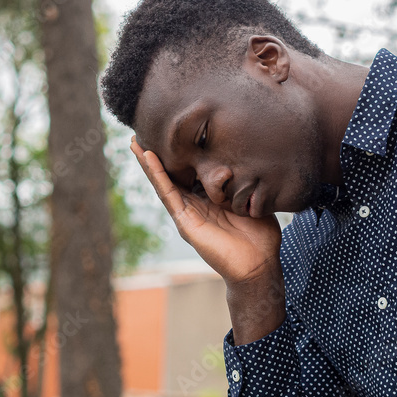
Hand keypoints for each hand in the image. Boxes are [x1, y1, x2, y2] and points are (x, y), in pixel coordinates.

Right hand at [130, 136, 281, 285]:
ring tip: (135, 142)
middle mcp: (196, 205)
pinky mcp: (185, 223)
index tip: (173, 131)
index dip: (181, 154)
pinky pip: (168, 195)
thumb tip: (250, 159)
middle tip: (141, 133)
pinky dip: (157, 176)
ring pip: (164, 183)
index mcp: (210, 199)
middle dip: (157, 156)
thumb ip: (245, 181)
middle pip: (172, 175)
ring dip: (148, 163)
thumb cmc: (261, 236)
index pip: (191, 172)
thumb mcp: (252, 199)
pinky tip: (148, 158)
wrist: (259, 265)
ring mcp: (188, 214)